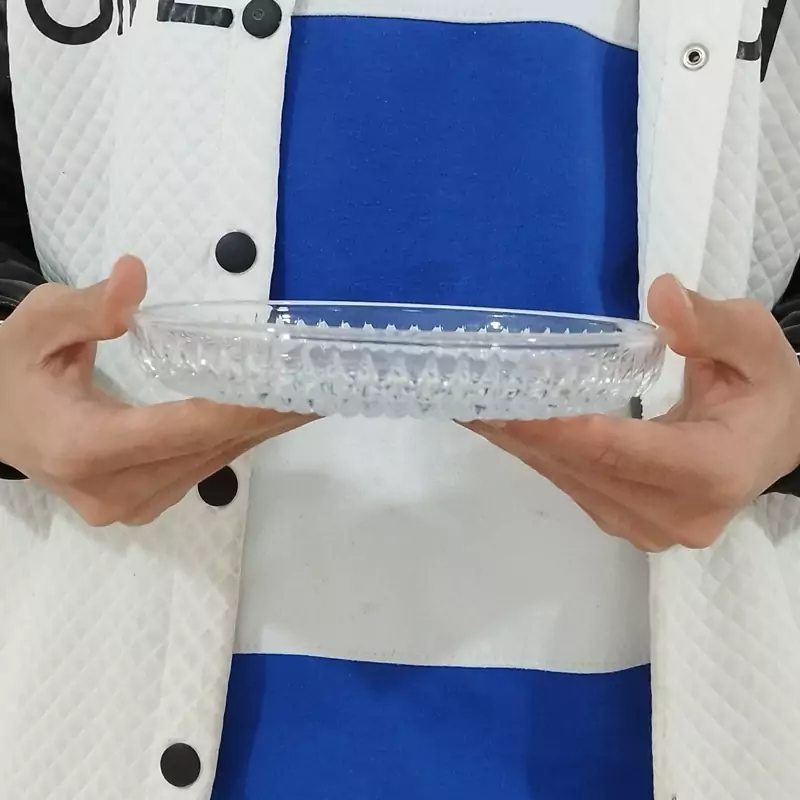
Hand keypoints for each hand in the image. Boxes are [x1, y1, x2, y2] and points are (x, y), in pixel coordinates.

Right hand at [0, 256, 308, 525]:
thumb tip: (136, 277)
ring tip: (311, 398)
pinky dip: (237, 439)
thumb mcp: (37, 326)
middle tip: (324, 386)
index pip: (179, 429)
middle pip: (207, 449)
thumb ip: (86, 306)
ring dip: (262, 430)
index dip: (239, 408)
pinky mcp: (143, 505)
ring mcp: (130, 506)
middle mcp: (112, 492)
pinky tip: (271, 416)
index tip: (291, 389)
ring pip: (212, 462)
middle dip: (268, 416)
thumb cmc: (11, 371)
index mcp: (81, 448)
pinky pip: (202, 469)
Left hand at [468, 275, 799, 550]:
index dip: (557, 428)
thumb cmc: (766, 390)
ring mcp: (648, 527)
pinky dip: (539, 454)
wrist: (774, 443)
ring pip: (570, 481)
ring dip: (519, 444)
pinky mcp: (628, 523)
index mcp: (711, 472)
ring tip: (470, 407)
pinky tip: (503, 427)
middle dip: (522, 432)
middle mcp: (674, 515)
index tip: (502, 405)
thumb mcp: (757, 345)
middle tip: (465, 396)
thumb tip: (661, 295)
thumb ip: (713, 323)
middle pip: (583, 468)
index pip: (617, 451)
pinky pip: (573, 486)